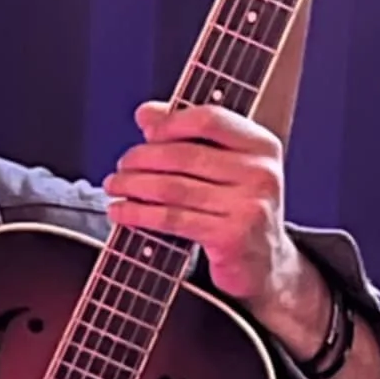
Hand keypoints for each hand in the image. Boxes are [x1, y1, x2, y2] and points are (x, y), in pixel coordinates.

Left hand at [104, 99, 328, 348]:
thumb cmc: (238, 209)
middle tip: (121, 164)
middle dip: (142, 158)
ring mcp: (248, 207)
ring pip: (173, 188)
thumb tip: (146, 113)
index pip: (210, 119)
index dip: (171, 122)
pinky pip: (172, 218)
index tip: (146, 132)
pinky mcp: (230, 237)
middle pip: (185, 154)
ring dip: (134, 185)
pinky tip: (121, 211)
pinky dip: (139, 213)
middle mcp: (261, 173)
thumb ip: (190, 136)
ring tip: (114, 185)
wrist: (265, 265)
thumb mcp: (225, 167)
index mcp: (262, 146)